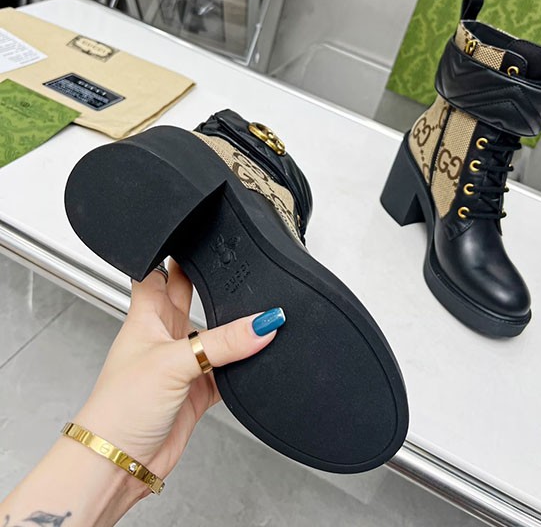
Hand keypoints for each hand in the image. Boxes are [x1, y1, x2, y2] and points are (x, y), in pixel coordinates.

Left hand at [74, 259, 278, 497]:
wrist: (119, 462)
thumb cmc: (118, 408)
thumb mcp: (172, 362)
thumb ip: (222, 342)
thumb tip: (263, 323)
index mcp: (146, 316)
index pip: (156, 271)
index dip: (172, 253)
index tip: (196, 236)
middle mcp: (163, 334)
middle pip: (189, 295)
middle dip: (210, 282)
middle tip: (235, 267)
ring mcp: (182, 362)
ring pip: (213, 333)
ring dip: (232, 326)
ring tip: (256, 311)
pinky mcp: (197, 389)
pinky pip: (227, 369)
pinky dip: (242, 364)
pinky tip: (256, 357)